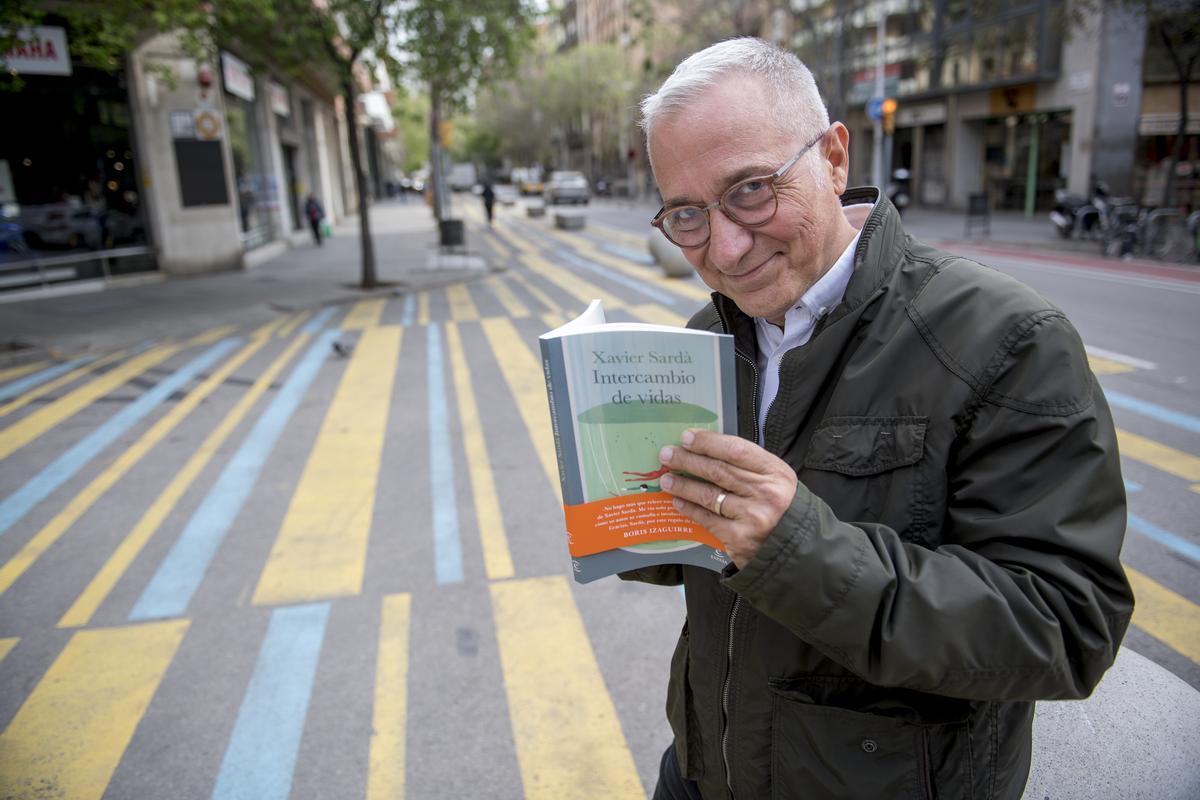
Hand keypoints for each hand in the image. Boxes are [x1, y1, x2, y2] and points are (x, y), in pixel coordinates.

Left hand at [658, 429, 797, 567]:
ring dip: (683, 485)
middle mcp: (766, 493)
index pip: (737, 450)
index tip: (687, 437)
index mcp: (776, 473)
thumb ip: (748, 466)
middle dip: (688, 460)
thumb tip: (706, 450)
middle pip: (719, 471)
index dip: (709, 442)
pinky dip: (690, 509)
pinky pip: (707, 519)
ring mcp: (753, 517)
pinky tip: (677, 502)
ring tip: (666, 478)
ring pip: (709, 495)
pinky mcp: (740, 539)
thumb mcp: (775, 480)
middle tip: (667, 454)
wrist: (796, 549)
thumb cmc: (780, 508)